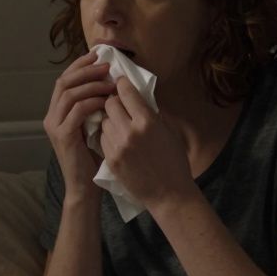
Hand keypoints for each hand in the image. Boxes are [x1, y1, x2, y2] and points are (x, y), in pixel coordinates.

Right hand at [43, 50, 113, 192]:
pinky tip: (107, 101)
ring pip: (69, 94)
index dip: (80, 65)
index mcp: (56, 113)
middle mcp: (51, 117)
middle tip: (106, 65)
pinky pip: (76, 110)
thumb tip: (111, 82)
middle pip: (64, 82)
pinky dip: (92, 101)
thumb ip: (95, 106)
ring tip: (110, 82)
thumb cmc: (93, 158)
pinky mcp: (63, 136)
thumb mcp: (94, 126)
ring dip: (91, 84)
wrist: (85, 187)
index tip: (98, 55)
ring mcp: (55, 126)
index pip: (64, 80)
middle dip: (86, 70)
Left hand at [98, 76, 195, 209]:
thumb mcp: (168, 130)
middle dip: (113, 101)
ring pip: (104, 121)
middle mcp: (130, 131)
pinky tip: (117, 140)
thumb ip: (150, 112)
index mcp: (148, 121)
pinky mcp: (110, 159)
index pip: (126, 91)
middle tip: (118, 103)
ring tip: (120, 125)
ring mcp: (118, 146)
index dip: (121, 83)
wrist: (169, 194)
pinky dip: (108, 136)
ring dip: (110, 119)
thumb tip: (136, 95)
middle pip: (110, 104)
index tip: (119, 81)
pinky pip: (102, 138)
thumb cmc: (174, 161)